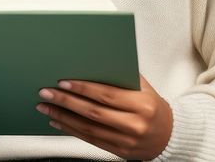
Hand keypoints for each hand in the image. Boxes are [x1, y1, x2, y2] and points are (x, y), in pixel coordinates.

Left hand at [35, 74, 172, 160]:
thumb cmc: (152, 106)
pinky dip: (71, 130)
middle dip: (66, 101)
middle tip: (46, 92)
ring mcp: (126, 141)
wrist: (168, 135)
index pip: (107, 94)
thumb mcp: (143, 87)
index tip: (63, 81)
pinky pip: (90, 140)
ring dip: (63, 117)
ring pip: (88, 128)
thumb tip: (92, 62)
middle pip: (93, 112)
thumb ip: (121, 76)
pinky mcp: (119, 152)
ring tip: (46, 106)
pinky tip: (58, 121)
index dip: (83, 88)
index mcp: (142, 104)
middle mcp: (134, 124)